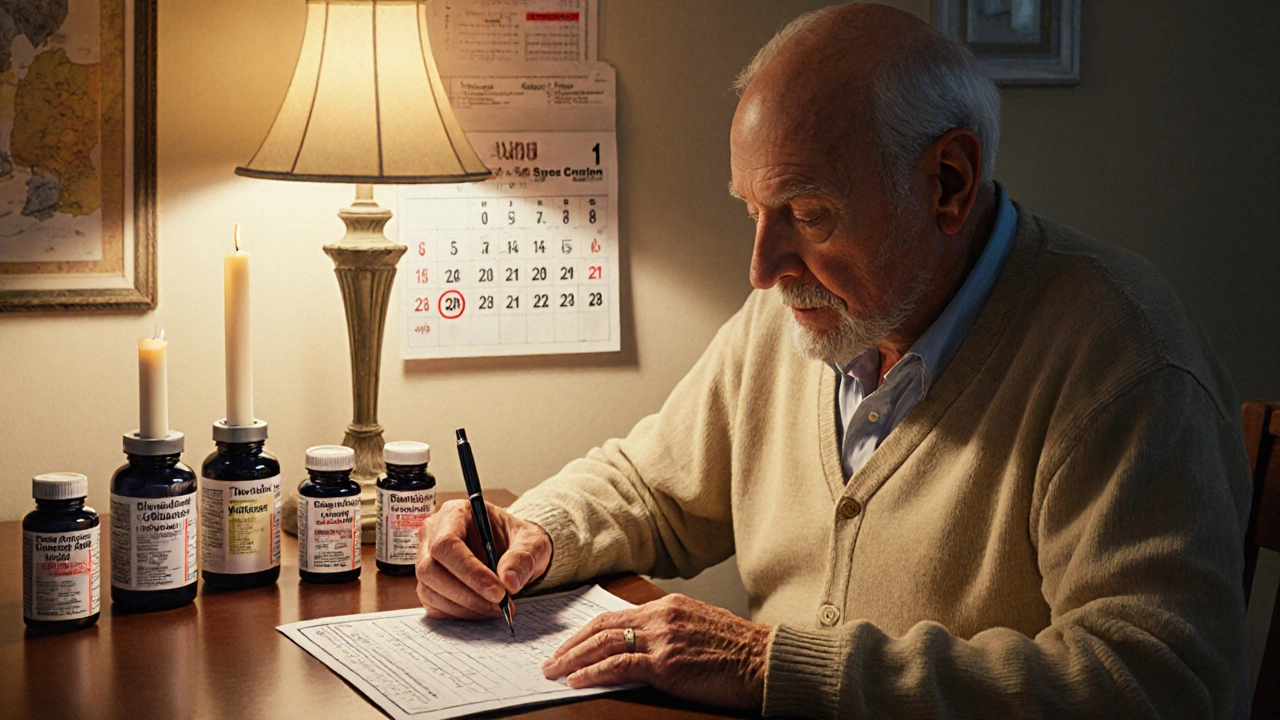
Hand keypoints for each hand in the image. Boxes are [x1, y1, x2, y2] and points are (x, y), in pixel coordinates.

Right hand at [415, 499, 551, 619]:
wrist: (513, 551)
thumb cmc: (518, 540)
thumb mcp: (532, 542)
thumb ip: (523, 557)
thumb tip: (509, 581)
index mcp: (455, 513)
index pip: (447, 543)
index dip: (469, 570)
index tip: (498, 592)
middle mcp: (433, 534)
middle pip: (430, 569)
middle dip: (467, 594)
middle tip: (499, 605)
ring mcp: (426, 560)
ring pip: (430, 591)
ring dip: (465, 607)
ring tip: (497, 609)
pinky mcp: (428, 584)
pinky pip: (434, 605)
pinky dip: (460, 614)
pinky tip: (483, 610)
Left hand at [541, 593, 772, 708]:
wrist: (764, 660)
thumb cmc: (738, 649)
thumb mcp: (698, 625)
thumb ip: (668, 629)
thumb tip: (639, 644)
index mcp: (667, 606)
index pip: (613, 616)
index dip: (585, 632)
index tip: (568, 645)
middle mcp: (661, 617)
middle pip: (602, 627)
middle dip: (571, 646)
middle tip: (550, 660)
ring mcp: (663, 639)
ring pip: (604, 644)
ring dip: (574, 660)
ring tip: (555, 672)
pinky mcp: (667, 664)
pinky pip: (620, 665)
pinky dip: (594, 672)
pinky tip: (578, 680)